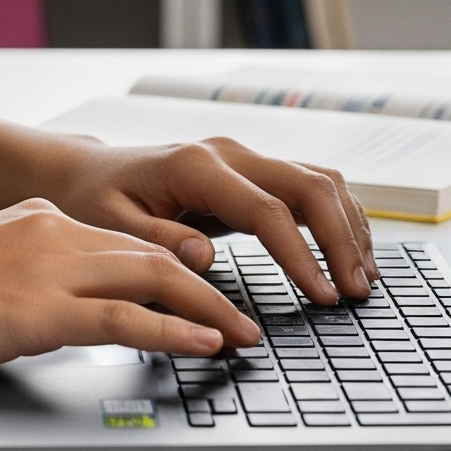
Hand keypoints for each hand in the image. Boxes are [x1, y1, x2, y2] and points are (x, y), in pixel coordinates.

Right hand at [0, 198, 261, 374]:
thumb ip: (28, 278)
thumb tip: (63, 314)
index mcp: (36, 218)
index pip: (124, 241)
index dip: (175, 270)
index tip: (208, 294)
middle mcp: (50, 231)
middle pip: (154, 253)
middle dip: (209, 288)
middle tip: (246, 319)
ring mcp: (45, 268)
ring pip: (152, 279)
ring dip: (208, 311)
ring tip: (242, 339)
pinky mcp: (36, 311)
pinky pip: (124, 318)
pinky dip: (174, 330)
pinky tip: (203, 345)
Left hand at [32, 136, 376, 305]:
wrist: (87, 173)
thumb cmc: (94, 200)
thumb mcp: (109, 226)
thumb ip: (158, 242)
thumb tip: (205, 259)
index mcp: (196, 167)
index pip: (268, 210)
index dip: (301, 256)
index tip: (322, 296)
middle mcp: (228, 154)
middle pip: (308, 186)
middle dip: (341, 240)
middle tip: (357, 292)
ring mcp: (243, 158)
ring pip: (318, 179)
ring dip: (348, 226)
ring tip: (363, 278)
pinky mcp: (251, 172)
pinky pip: (309, 185)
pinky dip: (337, 217)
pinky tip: (350, 252)